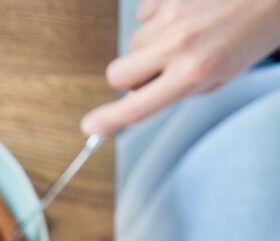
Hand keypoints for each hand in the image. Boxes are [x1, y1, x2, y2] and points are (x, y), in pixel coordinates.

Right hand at [82, 0, 279, 134]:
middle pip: (117, 73)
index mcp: (193, 74)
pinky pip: (144, 15)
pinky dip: (160, 18)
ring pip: (134, 43)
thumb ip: (178, 88)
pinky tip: (186, 14)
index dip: (109, 120)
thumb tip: (140, 93)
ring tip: (186, 34)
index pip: (137, 106)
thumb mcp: (220, 75)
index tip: (90, 125)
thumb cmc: (251, 34)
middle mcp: (178, 45)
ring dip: (151, 45)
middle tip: (150, 73)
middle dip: (126, 77)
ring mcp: (170, 15)